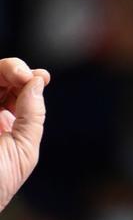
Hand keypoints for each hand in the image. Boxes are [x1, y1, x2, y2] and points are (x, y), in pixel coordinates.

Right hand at [0, 58, 49, 211]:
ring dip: (0, 71)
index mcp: (2, 123)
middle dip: (12, 69)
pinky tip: (1, 81)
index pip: (14, 90)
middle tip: (22, 73)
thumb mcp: (24, 150)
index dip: (26, 78)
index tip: (41, 77)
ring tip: (14, 74)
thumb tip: (38, 81)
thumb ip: (33, 116)